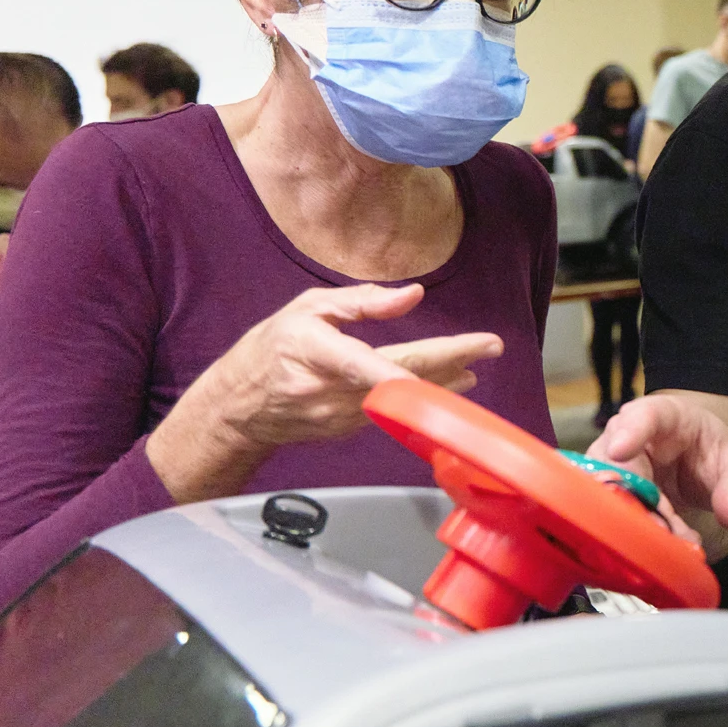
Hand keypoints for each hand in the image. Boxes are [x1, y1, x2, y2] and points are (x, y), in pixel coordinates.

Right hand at [151, 284, 502, 500]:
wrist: (236, 408)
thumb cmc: (269, 349)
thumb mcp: (307, 310)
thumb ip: (361, 302)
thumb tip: (413, 295)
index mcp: (318, 354)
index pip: (380, 360)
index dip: (427, 361)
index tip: (467, 355)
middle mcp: (331, 392)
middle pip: (405, 381)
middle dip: (453, 363)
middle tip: (491, 347)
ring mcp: (340, 419)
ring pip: (405, 400)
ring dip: (443, 383)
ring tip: (474, 365)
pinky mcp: (348, 432)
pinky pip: (394, 412)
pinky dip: (421, 397)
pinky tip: (445, 385)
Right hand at [588, 394, 727, 546]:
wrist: (703, 476)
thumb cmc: (719, 461)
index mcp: (666, 417)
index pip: (644, 414)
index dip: (630, 430)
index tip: (620, 450)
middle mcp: (628, 438)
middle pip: (612, 459)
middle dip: (632, 494)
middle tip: (660, 525)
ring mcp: (613, 469)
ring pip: (604, 493)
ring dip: (633, 520)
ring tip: (669, 539)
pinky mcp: (609, 499)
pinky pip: (608, 517)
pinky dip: (630, 536)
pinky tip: (660, 548)